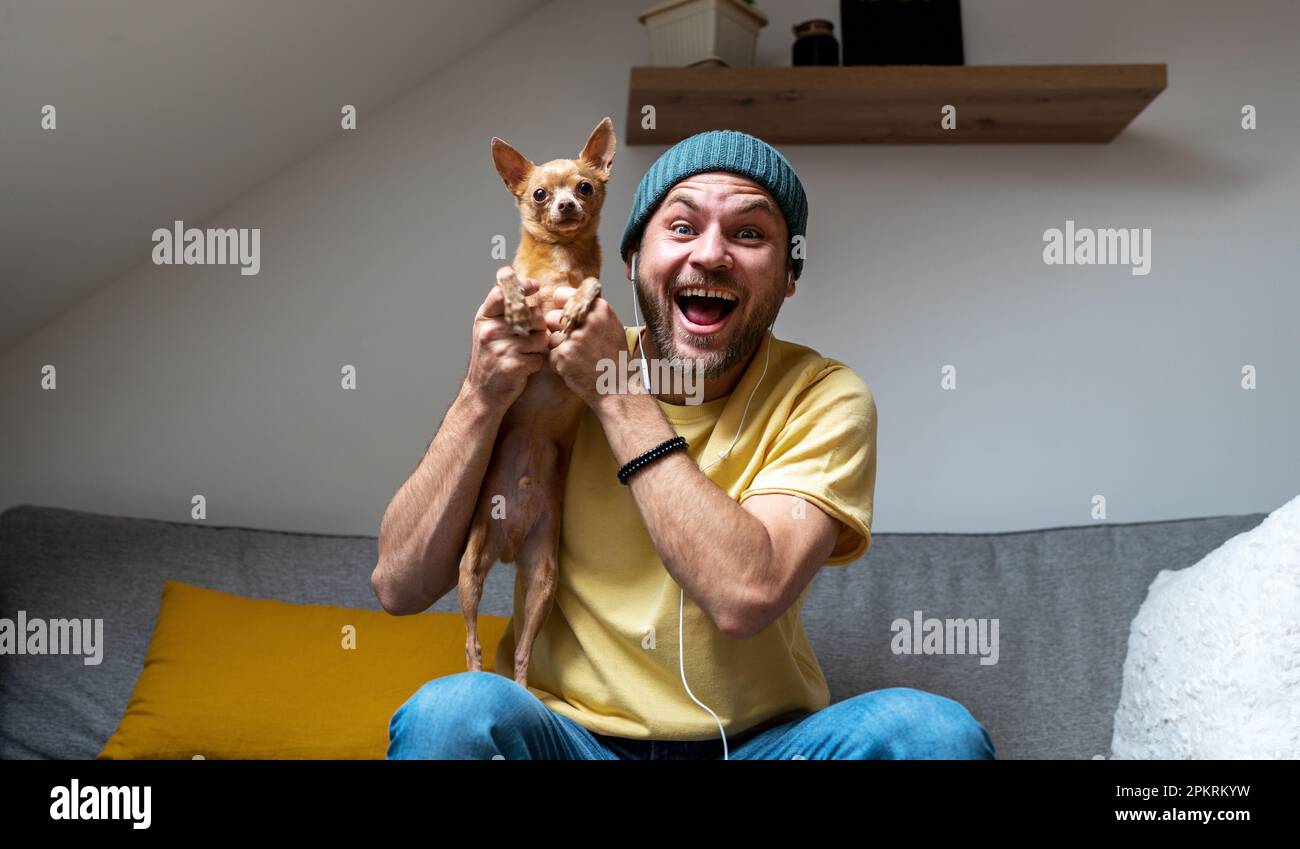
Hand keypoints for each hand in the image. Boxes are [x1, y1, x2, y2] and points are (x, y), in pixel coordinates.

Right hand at [463, 276, 547, 410]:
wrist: (482, 392)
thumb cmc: (490, 357)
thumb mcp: (488, 328)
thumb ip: (503, 309)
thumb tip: (528, 285)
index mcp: (485, 318)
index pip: (503, 292)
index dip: (523, 285)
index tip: (535, 286)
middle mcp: (490, 330)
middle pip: (533, 315)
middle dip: (538, 326)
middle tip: (527, 338)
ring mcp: (500, 348)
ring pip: (540, 338)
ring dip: (538, 348)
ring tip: (523, 354)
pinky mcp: (512, 366)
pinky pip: (539, 358)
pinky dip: (535, 364)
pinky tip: (523, 367)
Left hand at [545, 285, 626, 408]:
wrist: (618, 387)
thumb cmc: (614, 358)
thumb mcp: (611, 326)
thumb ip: (590, 311)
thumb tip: (563, 299)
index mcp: (600, 308)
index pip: (562, 295)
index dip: (561, 308)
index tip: (566, 317)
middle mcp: (587, 319)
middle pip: (552, 317)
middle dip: (558, 331)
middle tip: (576, 344)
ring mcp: (575, 337)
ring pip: (550, 338)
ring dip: (560, 349)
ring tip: (579, 358)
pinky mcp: (564, 354)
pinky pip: (551, 355)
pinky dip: (560, 364)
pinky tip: (576, 368)